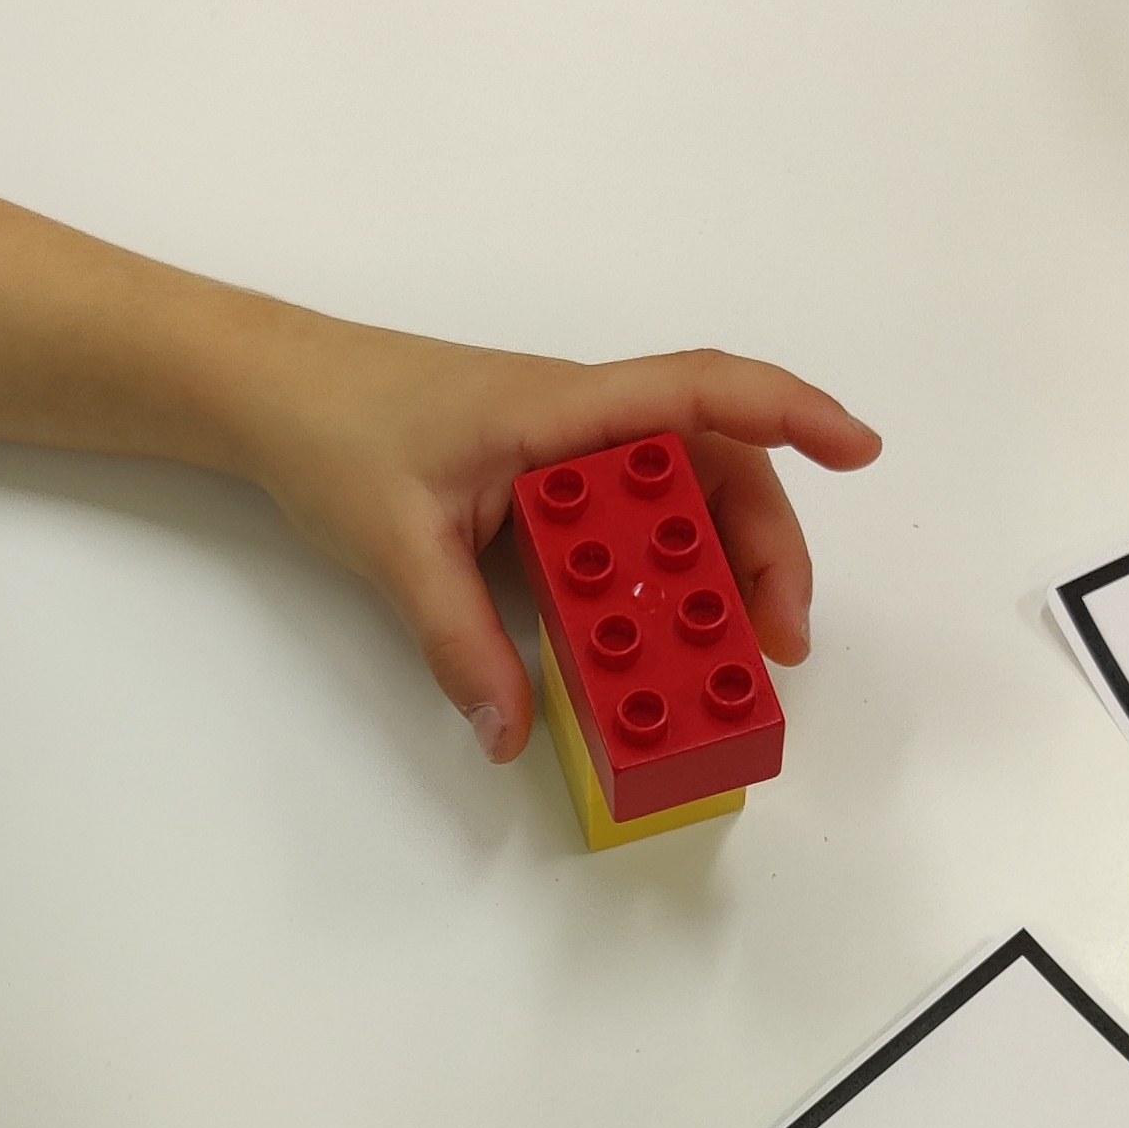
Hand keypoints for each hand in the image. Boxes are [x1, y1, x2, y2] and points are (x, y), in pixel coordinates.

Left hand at [228, 317, 881, 760]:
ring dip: (724, 577)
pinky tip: (666, 643)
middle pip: (719, 470)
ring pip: (687, 506)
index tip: (860, 449)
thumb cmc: (332, 428)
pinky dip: (669, 584)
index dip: (791, 412)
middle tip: (780, 646)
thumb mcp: (394, 543)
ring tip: (738, 660)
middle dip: (768, 554)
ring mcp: (575, 460)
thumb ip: (458, 642)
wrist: (268, 394)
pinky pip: (639, 533)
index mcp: (565, 411)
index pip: (702, 392)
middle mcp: (587, 427)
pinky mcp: (555, 494)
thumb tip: (510, 734)